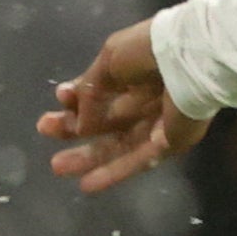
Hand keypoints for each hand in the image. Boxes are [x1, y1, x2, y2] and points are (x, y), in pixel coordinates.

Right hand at [39, 18, 216, 192]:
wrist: (192, 58)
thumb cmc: (151, 51)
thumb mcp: (110, 60)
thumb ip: (90, 90)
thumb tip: (80, 122)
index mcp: (135, 72)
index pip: (102, 91)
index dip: (77, 98)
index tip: (59, 100)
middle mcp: (147, 98)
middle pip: (107, 121)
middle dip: (75, 128)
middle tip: (45, 130)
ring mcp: (161, 122)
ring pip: (119, 145)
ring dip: (89, 157)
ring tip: (57, 167)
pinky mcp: (172, 141)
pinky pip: (140, 160)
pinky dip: (114, 173)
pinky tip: (87, 184)